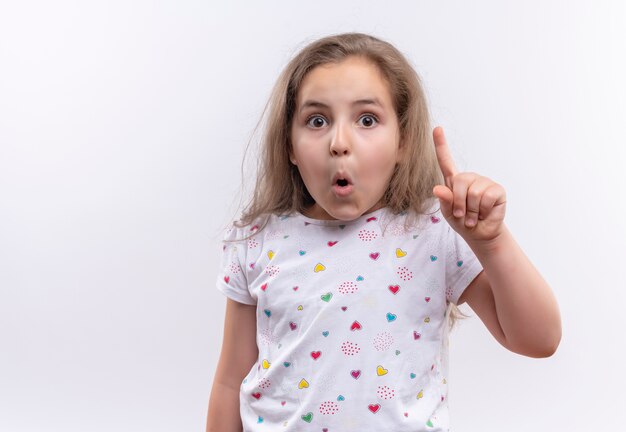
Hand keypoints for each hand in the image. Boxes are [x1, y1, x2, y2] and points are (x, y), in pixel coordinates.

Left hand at [432, 126, 506, 243]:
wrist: (480, 233)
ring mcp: (484, 181)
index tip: (437, 129)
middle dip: (459, 203)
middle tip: (462, 215)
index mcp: (454, 181)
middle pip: (460, 181)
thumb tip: (437, 189)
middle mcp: (469, 178)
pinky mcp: (497, 189)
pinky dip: (483, 211)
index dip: (441, 145)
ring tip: (474, 215)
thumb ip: (444, 201)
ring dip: (471, 210)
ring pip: (473, 193)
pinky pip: (487, 197)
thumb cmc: (463, 221)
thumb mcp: (449, 213)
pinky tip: (484, 214)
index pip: (445, 160)